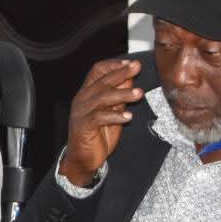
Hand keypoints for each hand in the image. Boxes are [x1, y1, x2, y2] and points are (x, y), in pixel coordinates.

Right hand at [58, 58, 141, 186]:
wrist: (82, 158)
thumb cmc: (98, 135)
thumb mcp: (112, 113)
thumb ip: (119, 98)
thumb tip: (130, 80)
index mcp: (88, 93)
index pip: (97, 71)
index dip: (113, 65)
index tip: (130, 63)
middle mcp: (83, 99)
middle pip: (102, 81)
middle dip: (121, 73)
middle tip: (136, 68)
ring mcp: (82, 112)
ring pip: (102, 98)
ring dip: (122, 94)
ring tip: (139, 93)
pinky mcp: (83, 126)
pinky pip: (99, 117)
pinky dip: (115, 116)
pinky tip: (128, 117)